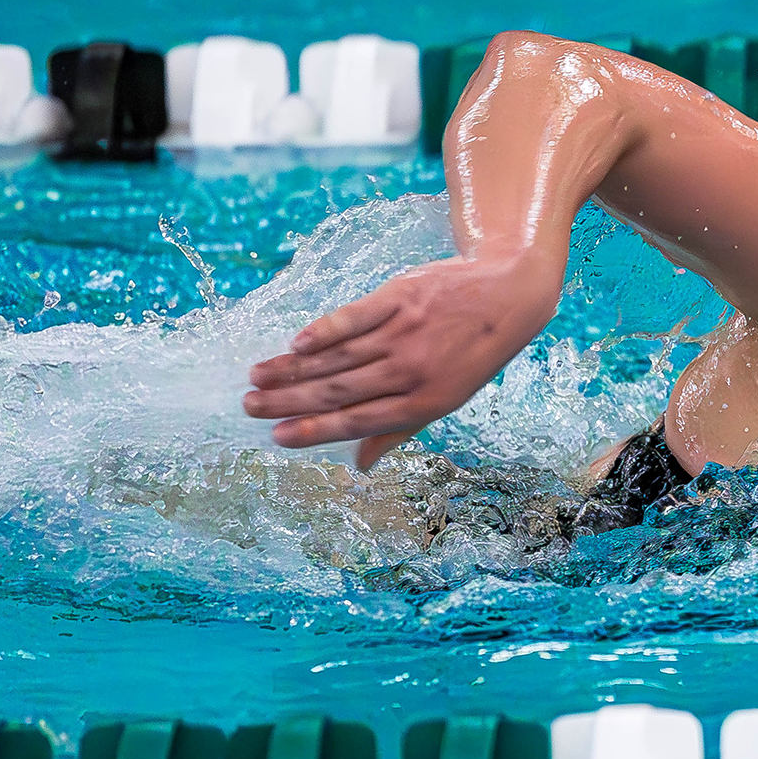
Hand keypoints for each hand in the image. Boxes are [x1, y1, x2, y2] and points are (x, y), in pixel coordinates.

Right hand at [244, 255, 558, 468]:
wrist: (508, 293)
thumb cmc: (472, 352)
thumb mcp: (446, 398)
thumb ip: (398, 430)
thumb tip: (359, 465)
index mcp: (423, 402)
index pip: (358, 422)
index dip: (315, 430)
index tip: (277, 437)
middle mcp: (412, 371)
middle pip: (340, 391)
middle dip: (290, 402)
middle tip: (249, 407)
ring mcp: (405, 333)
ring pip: (339, 357)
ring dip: (293, 369)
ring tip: (256, 378)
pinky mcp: (399, 297)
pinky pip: (354, 317)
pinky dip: (324, 331)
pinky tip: (295, 343)